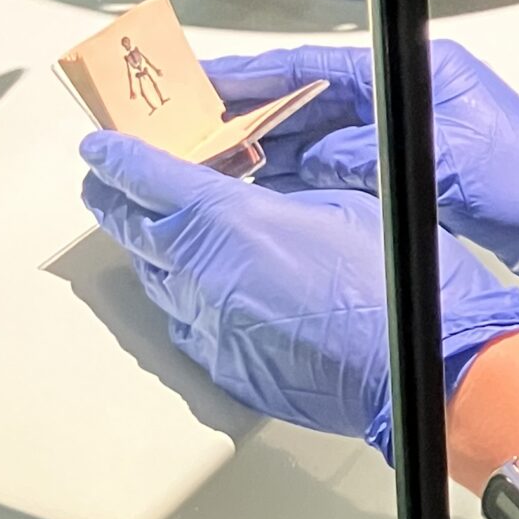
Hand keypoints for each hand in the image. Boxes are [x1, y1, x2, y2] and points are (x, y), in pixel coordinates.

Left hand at [80, 133, 518, 460]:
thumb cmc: (395, 287)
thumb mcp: (341, 203)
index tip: (101, 148)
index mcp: (232, 222)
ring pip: (157, 282)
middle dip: (116, 201)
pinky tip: (202, 289)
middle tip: (105, 184)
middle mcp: (207, 277)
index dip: (118, 158)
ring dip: (152, 253)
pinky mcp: (227, 367)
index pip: (149, 179)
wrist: (417, 369)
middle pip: (136, 231)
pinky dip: (185, 299)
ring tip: (155, 233)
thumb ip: (280, 195)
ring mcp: (212, 328)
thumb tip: (254, 193)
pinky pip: (186, 325)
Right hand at [205, 42, 518, 383]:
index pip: (317, 65)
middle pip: (317, 97)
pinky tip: (278, 192)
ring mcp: (419, 132)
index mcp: (420, 71)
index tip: (207, 82)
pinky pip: (350, 166)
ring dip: (280, 150)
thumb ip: (361, 155)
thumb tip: (309, 158)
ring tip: (223, 163)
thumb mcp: (429, 166)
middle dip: (259, 115)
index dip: (257, 75)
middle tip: (199, 128)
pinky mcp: (423, 170)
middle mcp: (417, 93)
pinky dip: (313, 176)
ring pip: (328, 135)